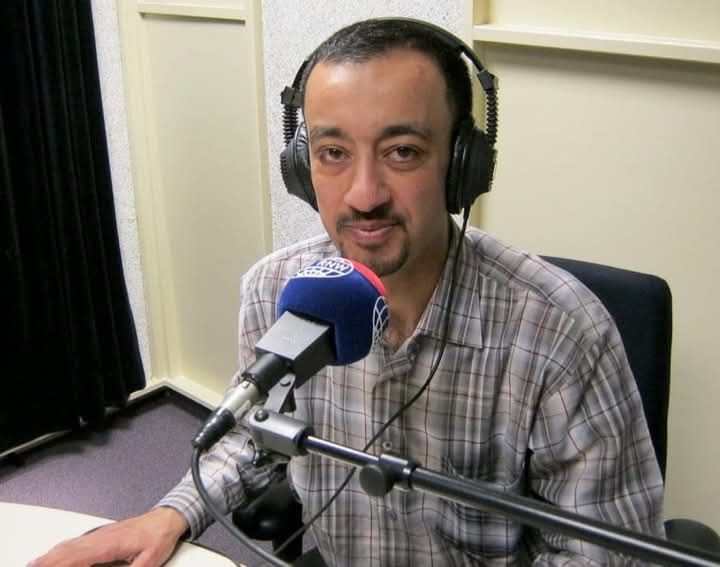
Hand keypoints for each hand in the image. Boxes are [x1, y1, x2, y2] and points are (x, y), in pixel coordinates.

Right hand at [28, 507, 188, 566]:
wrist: (167, 518)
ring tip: (36, 565)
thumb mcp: (150, 561)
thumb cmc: (159, 536)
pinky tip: (55, 554)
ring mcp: (100, 534)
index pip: (77, 557)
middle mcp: (101, 537)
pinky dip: (60, 549)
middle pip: (67, 551)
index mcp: (110, 544)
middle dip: (48, 562)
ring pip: (69, 545)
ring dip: (51, 556)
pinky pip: (76, 542)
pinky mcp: (102, 535)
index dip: (60, 565)